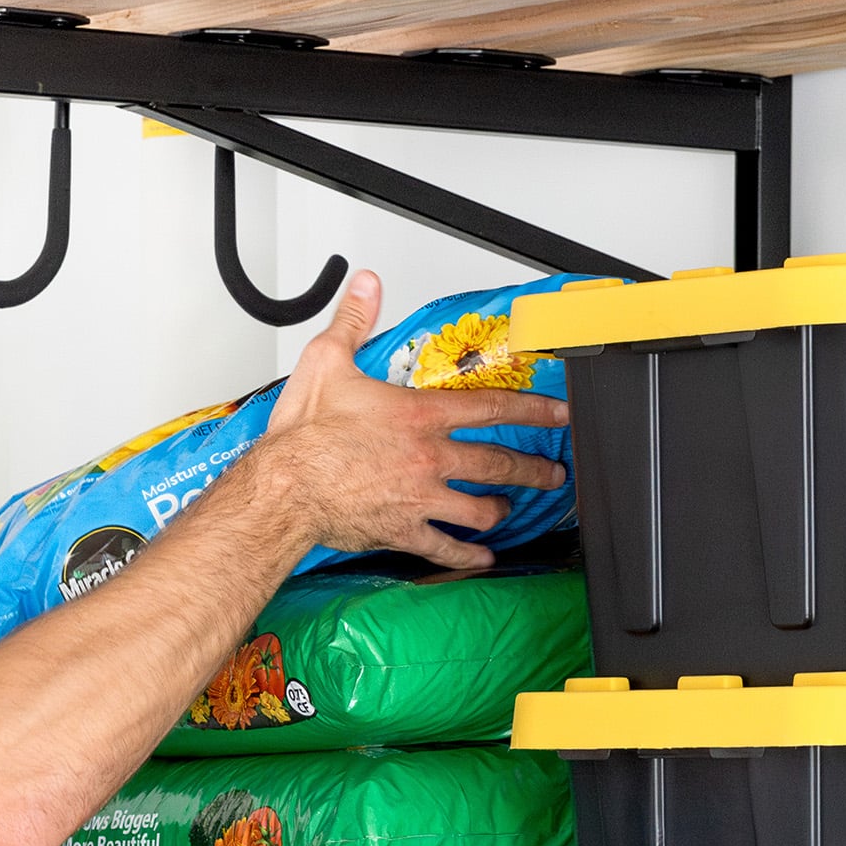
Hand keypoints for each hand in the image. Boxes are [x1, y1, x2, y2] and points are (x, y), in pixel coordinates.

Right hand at [262, 270, 568, 569]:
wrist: (286, 488)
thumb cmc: (303, 435)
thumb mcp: (328, 362)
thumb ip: (354, 321)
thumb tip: (366, 285)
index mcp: (419, 416)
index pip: (491, 408)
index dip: (533, 410)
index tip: (558, 414)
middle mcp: (429, 458)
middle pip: (497, 464)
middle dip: (532, 470)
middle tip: (552, 474)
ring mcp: (420, 498)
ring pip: (478, 509)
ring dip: (500, 510)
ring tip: (510, 510)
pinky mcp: (402, 530)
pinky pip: (444, 547)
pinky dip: (466, 556)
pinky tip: (480, 559)